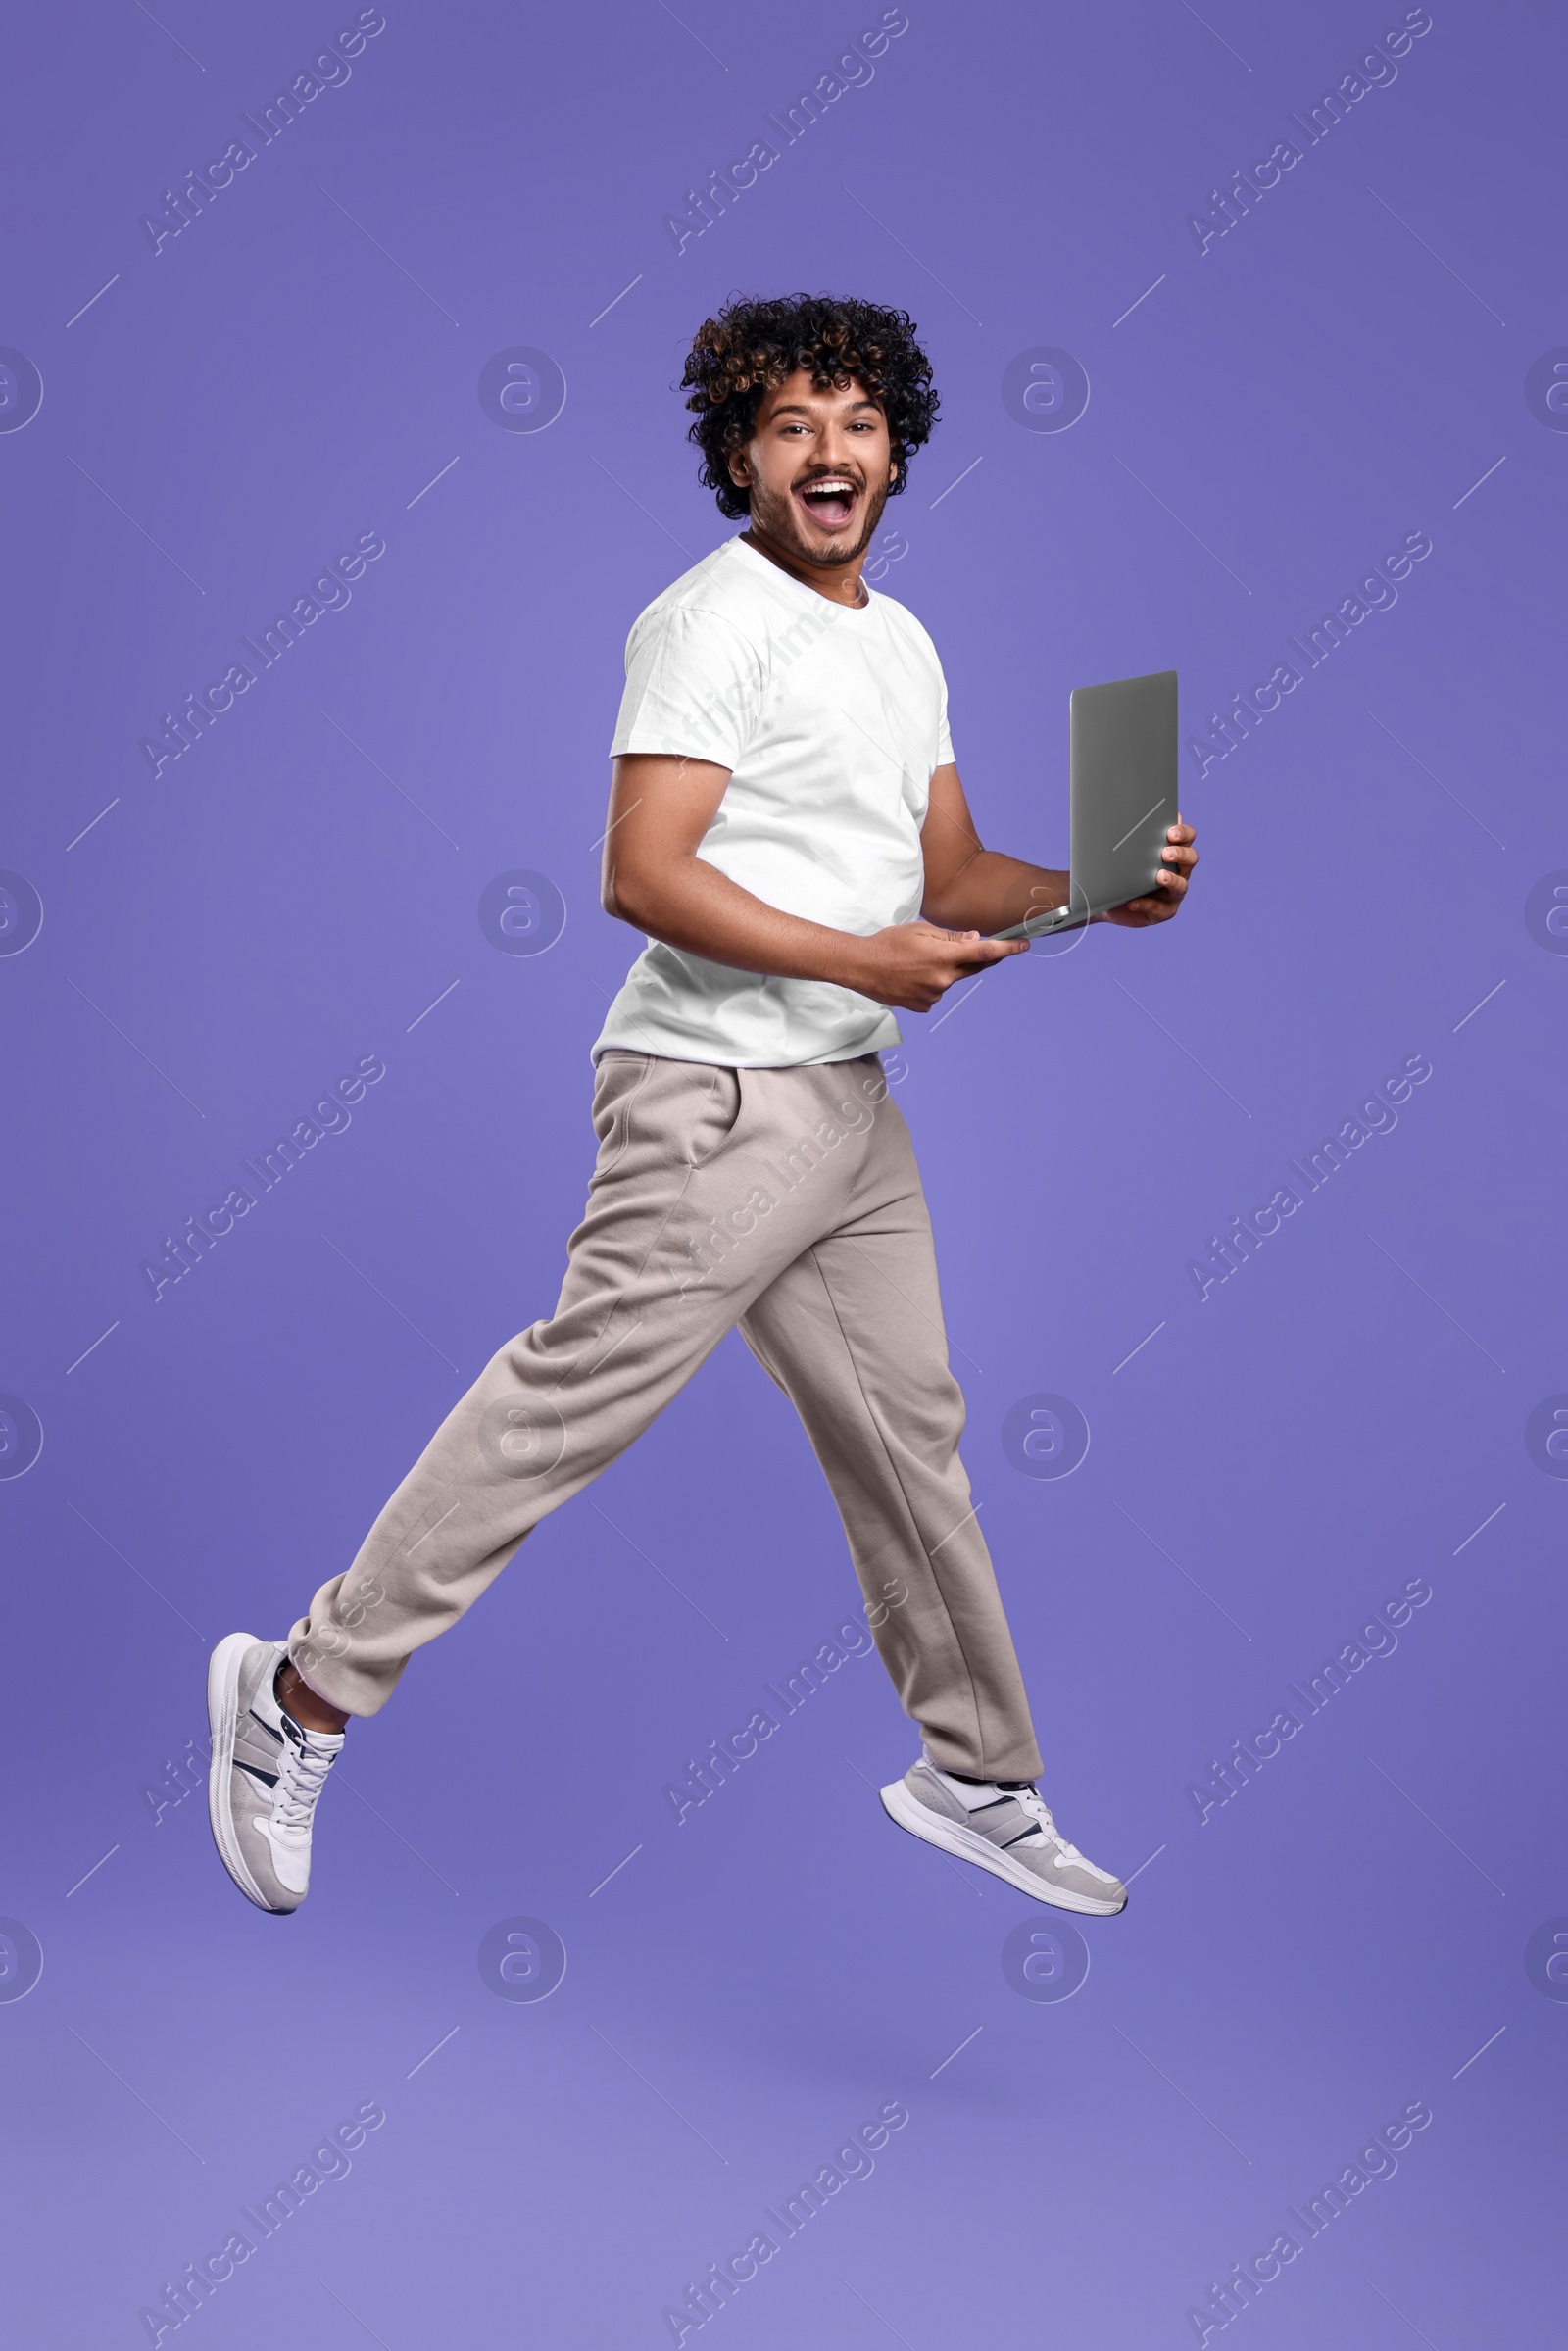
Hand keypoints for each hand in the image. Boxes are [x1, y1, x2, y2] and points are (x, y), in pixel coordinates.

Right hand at [850, 920, 1028, 1012]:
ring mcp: (933, 996)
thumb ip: (951, 937)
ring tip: (916, 961)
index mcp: (944, 957)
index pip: (984, 952)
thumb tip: (975, 939)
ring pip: (951, 980)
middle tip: (963, 946)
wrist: (859, 967)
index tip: (1024, 945)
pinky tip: (911, 975)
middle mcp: (943, 980)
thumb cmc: (887, 943)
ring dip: (944, 970)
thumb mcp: (921, 930)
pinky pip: (937, 992)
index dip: (1007, 949)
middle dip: (973, 957)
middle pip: (971, 968)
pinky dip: (931, 982)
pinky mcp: (923, 1006)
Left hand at [1098, 818, 1197, 927]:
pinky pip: (1160, 909)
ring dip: (1171, 879)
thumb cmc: (1123, 868)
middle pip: (1191, 858)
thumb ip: (1139, 834)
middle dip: (1180, 854)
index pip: (1187, 837)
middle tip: (1165, 853)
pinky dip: (1147, 904)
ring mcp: (1173, 892)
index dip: (1183, 833)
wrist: (1108, 896)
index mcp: (1174, 851)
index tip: (1171, 832)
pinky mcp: (1164, 911)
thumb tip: (1140, 814)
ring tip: (1159, 876)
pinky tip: (1133, 901)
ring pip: (1181, 885)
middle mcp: (1179, 871)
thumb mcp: (1129, 850)